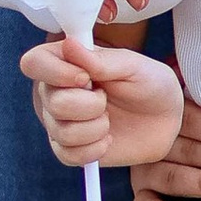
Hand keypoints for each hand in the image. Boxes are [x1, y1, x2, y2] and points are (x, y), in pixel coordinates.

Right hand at [19, 35, 188, 173]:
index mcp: (64, 62)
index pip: (34, 63)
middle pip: (52, 103)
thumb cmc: (149, 83)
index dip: (56, 73)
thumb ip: (101, 60)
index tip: (86, 77)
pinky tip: (108, 139)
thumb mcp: (133, 65)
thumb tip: (69, 44)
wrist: (166, 118)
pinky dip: (94, 150)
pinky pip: (68, 155)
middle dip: (90, 105)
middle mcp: (55, 91)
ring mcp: (60, 122)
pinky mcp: (70, 148)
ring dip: (96, 128)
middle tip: (106, 98)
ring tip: (109, 118)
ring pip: (62, 132)